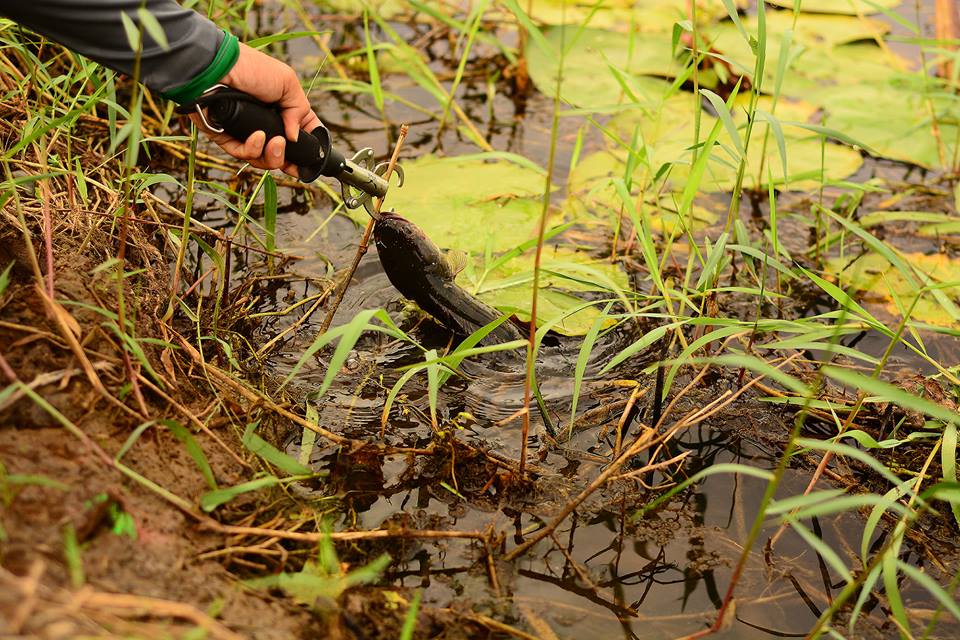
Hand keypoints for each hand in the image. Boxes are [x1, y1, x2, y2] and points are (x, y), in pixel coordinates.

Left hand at [192, 42, 321, 177]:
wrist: (216, 68)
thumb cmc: (251, 68)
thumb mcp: (287, 82)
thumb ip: (299, 111)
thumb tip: (294, 138)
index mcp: (282, 109)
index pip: (299, 133)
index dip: (307, 147)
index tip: (313, 157)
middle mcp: (265, 122)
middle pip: (281, 153)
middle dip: (288, 159)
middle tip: (287, 151)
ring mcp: (246, 131)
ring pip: (263, 159)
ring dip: (272, 156)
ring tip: (275, 143)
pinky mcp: (227, 137)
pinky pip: (242, 154)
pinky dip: (253, 150)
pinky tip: (257, 137)